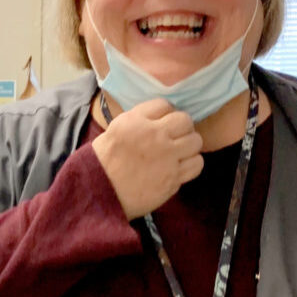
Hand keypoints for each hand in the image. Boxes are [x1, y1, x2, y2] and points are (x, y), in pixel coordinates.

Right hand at [92, 99, 203, 219]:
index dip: (166, 114)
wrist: (100, 192)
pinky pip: (197, 164)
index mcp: (136, 121)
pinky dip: (192, 164)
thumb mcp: (115, 129)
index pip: (164, 105)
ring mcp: (166, 157)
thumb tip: (161, 117)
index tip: (163, 124)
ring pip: (196, 141)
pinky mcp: (173, 178)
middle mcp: (154, 135)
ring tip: (180, 153)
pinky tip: (182, 166)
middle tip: (175, 137)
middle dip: (182, 128)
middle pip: (185, 120)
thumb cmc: (104, 161)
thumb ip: (138, 119)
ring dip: (189, 146)